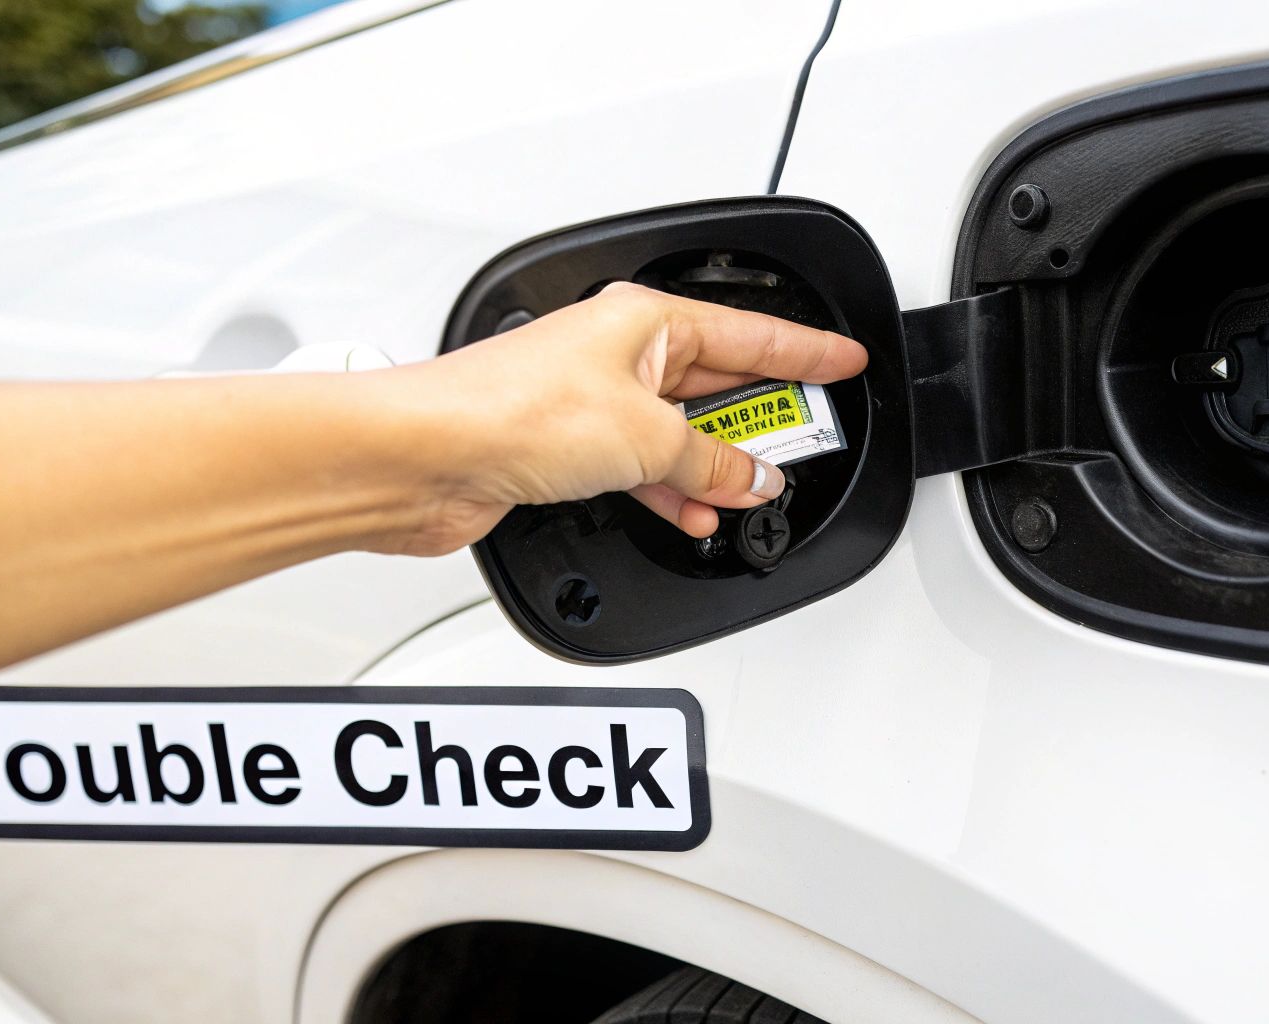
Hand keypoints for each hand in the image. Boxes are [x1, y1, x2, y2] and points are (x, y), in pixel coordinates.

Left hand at [380, 283, 868, 554]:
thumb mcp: (645, 437)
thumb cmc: (509, 410)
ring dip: (715, 468)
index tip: (845, 360)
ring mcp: (589, 402)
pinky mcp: (564, 449)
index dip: (805, 352)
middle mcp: (615, 354)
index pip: (749, 335)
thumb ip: (711, 464)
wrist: (423, 456)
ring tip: (756, 492)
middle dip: (760, 419)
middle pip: (714, 383)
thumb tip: (751, 478)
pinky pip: (642, 467)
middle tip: (808, 439)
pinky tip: (693, 515)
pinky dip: (672, 492)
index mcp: (642, 320)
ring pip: (678, 433)